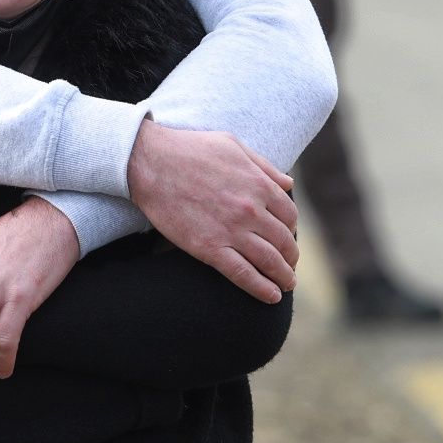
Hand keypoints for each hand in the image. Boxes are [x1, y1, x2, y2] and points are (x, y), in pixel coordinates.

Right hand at [125, 118, 297, 303]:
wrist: (150, 162)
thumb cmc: (190, 149)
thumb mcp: (233, 145)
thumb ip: (264, 166)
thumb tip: (289, 183)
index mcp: (259, 184)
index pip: (289, 215)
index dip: (292, 228)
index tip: (287, 236)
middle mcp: (251, 210)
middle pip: (284, 241)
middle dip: (291, 257)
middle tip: (290, 266)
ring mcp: (231, 230)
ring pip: (269, 261)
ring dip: (283, 276)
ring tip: (285, 284)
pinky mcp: (209, 248)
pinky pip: (243, 274)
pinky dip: (261, 289)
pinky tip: (271, 297)